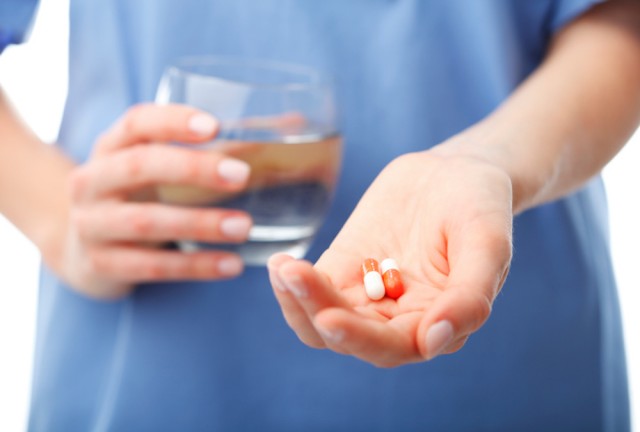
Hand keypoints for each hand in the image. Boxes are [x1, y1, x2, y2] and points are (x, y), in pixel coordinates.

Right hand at [53, 104, 251, 298]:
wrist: (81, 250)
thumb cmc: (137, 198)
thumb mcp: (157, 171)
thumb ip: (211, 152)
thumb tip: (288, 126)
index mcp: (110, 148)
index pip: (137, 123)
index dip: (173, 121)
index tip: (214, 126)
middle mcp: (92, 181)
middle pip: (139, 166)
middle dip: (192, 168)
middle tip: (241, 176)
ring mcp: (91, 224)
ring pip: (145, 221)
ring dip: (199, 224)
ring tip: (244, 226)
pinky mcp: (100, 265)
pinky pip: (151, 267)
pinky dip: (194, 266)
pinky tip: (231, 265)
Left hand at [268, 149, 512, 366]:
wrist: (454, 171)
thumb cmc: (481, 206)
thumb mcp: (487, 245)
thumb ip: (469, 297)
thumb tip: (433, 344)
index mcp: (438, 324)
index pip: (394, 347)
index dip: (361, 339)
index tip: (331, 318)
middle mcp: (399, 320)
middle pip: (350, 337)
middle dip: (320, 313)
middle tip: (295, 278)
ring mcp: (368, 296)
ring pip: (323, 320)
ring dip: (299, 302)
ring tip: (285, 270)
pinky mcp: (344, 270)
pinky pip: (313, 288)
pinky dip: (293, 282)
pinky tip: (280, 263)